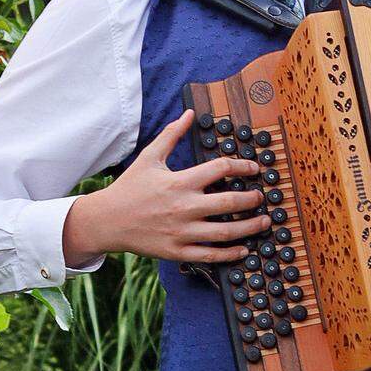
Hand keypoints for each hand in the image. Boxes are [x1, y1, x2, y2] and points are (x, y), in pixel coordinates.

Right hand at [67, 109, 269, 264]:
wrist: (107, 220)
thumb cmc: (130, 187)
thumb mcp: (149, 157)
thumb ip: (171, 134)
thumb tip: (188, 114)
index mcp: (180, 182)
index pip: (221, 169)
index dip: (242, 165)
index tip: (254, 168)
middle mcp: (184, 207)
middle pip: (230, 202)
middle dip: (252, 199)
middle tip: (262, 196)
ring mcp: (182, 232)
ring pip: (225, 232)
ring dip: (250, 227)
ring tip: (264, 221)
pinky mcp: (177, 252)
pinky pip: (210, 255)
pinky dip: (231, 254)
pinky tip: (244, 249)